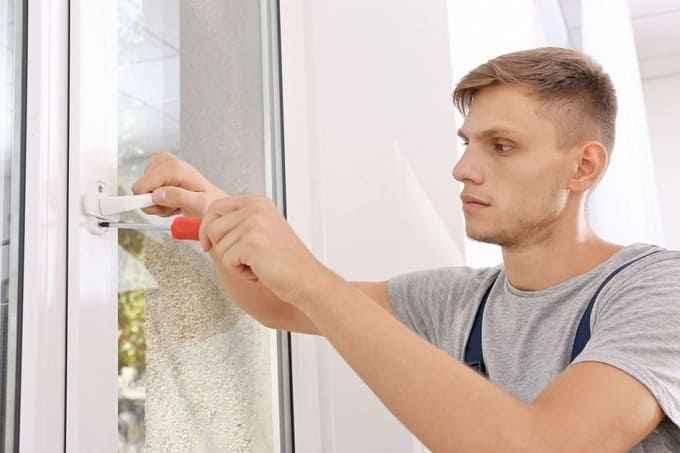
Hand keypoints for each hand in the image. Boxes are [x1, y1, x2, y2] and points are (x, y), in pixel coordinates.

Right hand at [132, 151, 226, 217]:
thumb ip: (178, 198)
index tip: (163, 207)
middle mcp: (166, 162)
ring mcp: (161, 166)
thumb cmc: (209, 202)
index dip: (149, 201)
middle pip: (140, 189)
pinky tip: (173, 201)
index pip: (141, 186)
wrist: (213, 202)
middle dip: (155, 202)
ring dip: (159, 203)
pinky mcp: (158, 172)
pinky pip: (148, 192)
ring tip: (176, 204)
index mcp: (174, 167)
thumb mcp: (199, 204)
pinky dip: (160, 201)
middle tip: (174, 206)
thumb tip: (156, 194)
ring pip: (143, 192)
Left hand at [199, 194, 338, 305]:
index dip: (207, 227)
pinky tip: (259, 270)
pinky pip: (226, 260)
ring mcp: (253, 224)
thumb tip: (204, 227)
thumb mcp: (260, 232)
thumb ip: (236, 224)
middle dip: (220, 247)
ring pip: (218, 246)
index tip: (209, 242)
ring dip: (233, 262)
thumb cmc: (286, 261)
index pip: (216, 206)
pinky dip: (240, 272)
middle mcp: (255, 209)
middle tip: (241, 259)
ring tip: (257, 264)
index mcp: (258, 203)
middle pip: (212, 226)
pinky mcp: (250, 242)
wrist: (305, 279)